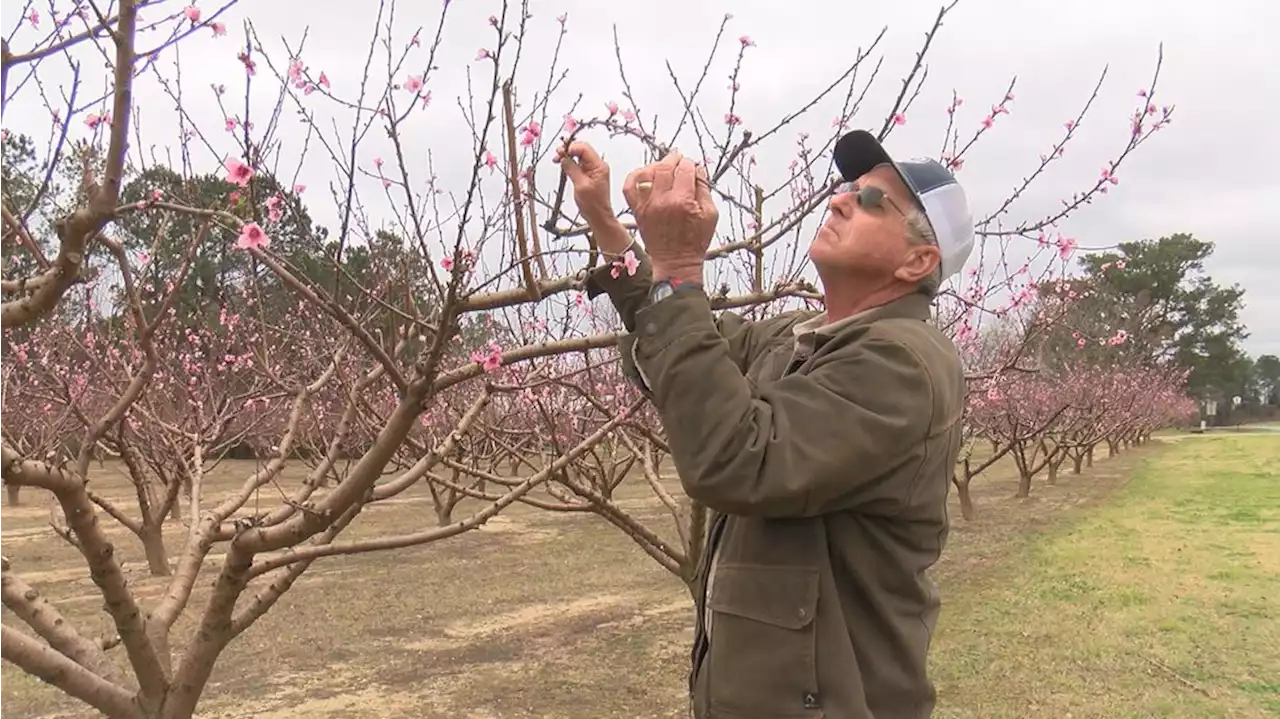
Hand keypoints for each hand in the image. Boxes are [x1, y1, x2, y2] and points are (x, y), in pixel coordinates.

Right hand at [554, 140, 613, 225]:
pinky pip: (579, 164)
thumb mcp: (580, 185)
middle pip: (581, 150)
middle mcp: (597, 166)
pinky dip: (570, 163)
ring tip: (558, 159)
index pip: (584, 148)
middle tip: (557, 155)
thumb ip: (572, 169)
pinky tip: (563, 165)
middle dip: (568, 150)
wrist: (598, 216)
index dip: (571, 147)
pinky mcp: (589, 175)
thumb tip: (564, 158)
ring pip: (579, 156)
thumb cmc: (593, 205)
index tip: (561, 152)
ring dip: (568, 156)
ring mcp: (593, 170)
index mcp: (599, 166)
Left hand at [622, 151, 716, 282]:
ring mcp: (648, 205)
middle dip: (675, 159)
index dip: (691, 164)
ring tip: (665, 167)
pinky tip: (645, 174)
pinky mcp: (638, 211)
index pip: (686, 169)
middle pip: (666, 166)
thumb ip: (704, 189)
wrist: (676, 262)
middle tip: (680, 159)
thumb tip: (698, 169)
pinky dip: (635, 176)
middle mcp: (663, 201)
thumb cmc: (695, 241)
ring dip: (658, 164)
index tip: (693, 166)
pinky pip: (629, 187)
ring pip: (648, 172)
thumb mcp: (711, 214)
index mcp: (683, 201)